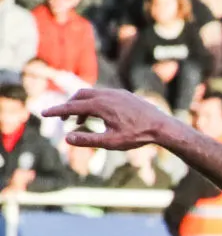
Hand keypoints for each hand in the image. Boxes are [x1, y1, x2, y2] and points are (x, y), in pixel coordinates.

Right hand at [48, 88, 174, 151]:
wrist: (163, 127)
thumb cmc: (138, 136)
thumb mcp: (111, 142)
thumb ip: (88, 140)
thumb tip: (67, 138)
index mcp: (100, 105)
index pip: (71, 107)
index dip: (56, 111)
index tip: (43, 113)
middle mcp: (106, 95)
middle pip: (79, 97)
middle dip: (68, 107)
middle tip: (63, 120)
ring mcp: (117, 93)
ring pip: (91, 95)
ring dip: (82, 106)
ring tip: (79, 122)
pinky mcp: (125, 95)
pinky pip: (103, 95)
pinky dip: (94, 103)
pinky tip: (98, 116)